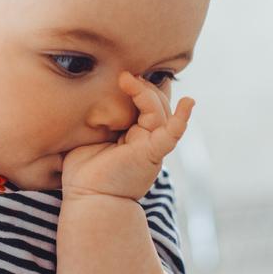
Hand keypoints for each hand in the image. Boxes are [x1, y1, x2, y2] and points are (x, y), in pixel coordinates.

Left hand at [62, 72, 194, 200]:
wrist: (88, 200)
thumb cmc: (84, 173)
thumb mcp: (87, 138)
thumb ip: (93, 120)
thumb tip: (82, 96)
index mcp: (134, 134)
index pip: (144, 104)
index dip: (138, 87)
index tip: (121, 74)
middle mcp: (147, 139)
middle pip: (156, 104)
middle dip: (143, 86)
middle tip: (124, 75)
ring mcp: (152, 146)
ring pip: (160, 112)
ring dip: (147, 93)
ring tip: (129, 80)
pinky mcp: (151, 154)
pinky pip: (171, 135)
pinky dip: (182, 119)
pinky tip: (189, 102)